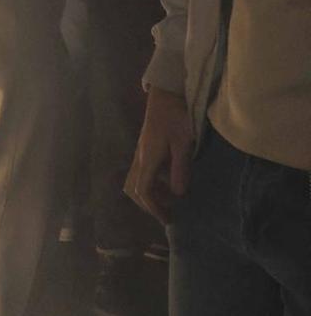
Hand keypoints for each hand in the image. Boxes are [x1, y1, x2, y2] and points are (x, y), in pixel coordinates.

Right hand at [124, 86, 193, 222]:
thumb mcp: (183, 143)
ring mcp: (140, 153)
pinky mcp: (145, 149)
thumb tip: (178, 194)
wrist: (166, 96)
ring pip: (134, 181)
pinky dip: (152, 184)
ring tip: (169, 200)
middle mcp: (140, 158)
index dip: (154, 208)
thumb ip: (180, 168)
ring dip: (149, 194)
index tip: (169, 219)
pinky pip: (142, 173)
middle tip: (168, 213)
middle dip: (148, 204)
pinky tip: (168, 182)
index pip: (143, 191)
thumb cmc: (176, 117)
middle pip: (133, 188)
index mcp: (147, 159)